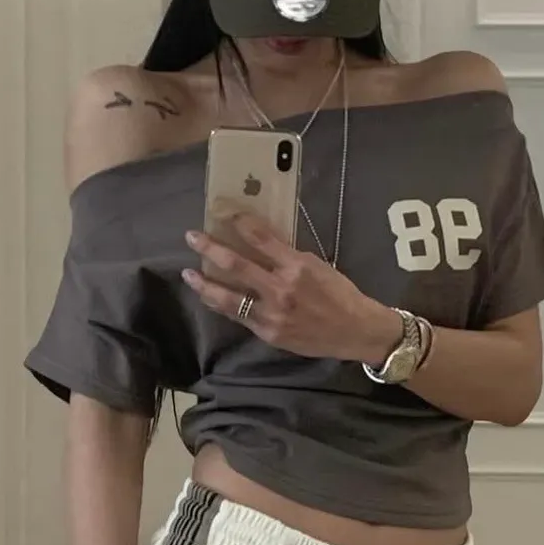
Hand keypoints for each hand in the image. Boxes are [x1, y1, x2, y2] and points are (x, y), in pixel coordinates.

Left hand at [182, 214, 400, 362]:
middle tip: (192, 237)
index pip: (261, 238)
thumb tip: (261, 242)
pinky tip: (209, 297)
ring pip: (228, 297)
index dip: (240, 223)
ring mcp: (271, 313)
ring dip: (205, 284)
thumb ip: (288, 256)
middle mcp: (280, 288)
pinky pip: (237, 316)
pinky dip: (221, 305)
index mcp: (296, 266)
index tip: (225, 213)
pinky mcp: (267, 332)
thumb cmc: (340, 294)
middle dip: (210, 249)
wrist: (354, 331)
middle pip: (236, 265)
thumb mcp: (318, 266)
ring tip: (189, 274)